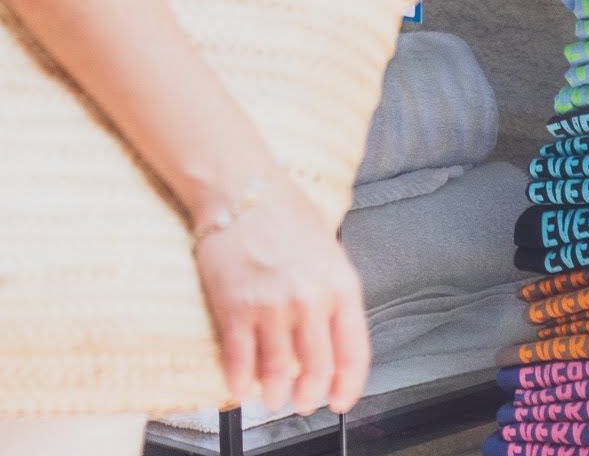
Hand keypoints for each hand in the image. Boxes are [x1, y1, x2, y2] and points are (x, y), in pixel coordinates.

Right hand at [193, 170, 369, 418]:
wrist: (239, 186)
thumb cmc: (284, 212)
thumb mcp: (327, 250)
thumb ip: (334, 295)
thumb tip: (331, 339)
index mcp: (340, 286)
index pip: (353, 354)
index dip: (347, 386)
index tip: (339, 400)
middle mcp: (310, 301)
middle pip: (316, 371)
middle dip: (308, 396)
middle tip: (300, 401)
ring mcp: (271, 307)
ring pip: (278, 375)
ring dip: (275, 394)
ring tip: (271, 395)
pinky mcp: (235, 308)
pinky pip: (240, 362)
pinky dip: (240, 382)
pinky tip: (240, 385)